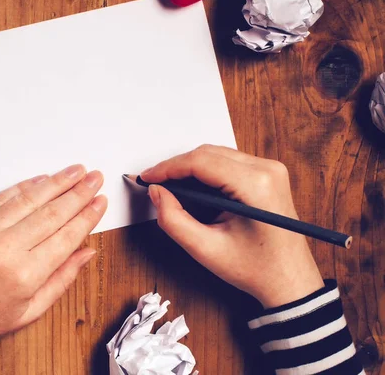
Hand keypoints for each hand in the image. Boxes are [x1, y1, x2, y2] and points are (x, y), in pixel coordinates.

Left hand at [0, 165, 106, 343]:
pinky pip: (1, 197)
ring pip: (28, 199)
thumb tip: (87, 251)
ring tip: (76, 171)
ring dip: (56, 182)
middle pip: (52, 212)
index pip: (67, 236)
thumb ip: (62, 279)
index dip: (88, 216)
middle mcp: (5, 248)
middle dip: (78, 193)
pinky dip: (24, 186)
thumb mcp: (30, 311)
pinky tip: (42, 179)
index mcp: (25, 275)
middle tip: (95, 178)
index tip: (101, 201)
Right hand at [141, 145, 323, 307]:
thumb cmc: (254, 269)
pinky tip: (192, 189)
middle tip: (154, 184)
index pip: (200, 162)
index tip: (146, 178)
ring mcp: (271, 169)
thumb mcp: (205, 249)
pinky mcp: (268, 174)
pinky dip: (206, 172)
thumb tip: (156, 192)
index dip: (167, 168)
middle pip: (208, 153)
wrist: (289, 280)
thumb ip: (173, 219)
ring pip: (216, 155)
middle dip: (176, 167)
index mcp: (256, 185)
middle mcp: (267, 169)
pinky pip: (228, 162)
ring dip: (190, 169)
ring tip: (170, 188)